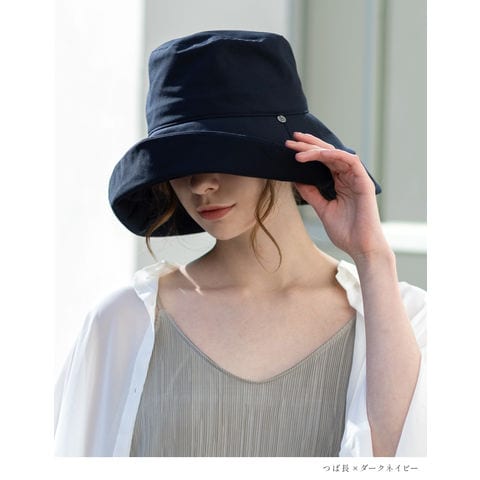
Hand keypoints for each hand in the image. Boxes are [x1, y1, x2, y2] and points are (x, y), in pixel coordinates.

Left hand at [285, 132, 389, 259]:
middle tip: (291, 140)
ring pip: (337, 154)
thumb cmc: (345, 232)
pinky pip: (350, 161)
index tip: (291, 147)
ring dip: (317, 149)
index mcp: (340, 182)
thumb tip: (295, 180)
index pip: (323, 160)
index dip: (308, 151)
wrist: (361, 248)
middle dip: (309, 144)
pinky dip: (333, 155)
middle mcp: (349, 177)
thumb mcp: (322, 209)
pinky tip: (317, 155)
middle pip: (328, 153)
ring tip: (298, 150)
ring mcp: (357, 178)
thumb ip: (311, 193)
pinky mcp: (364, 182)